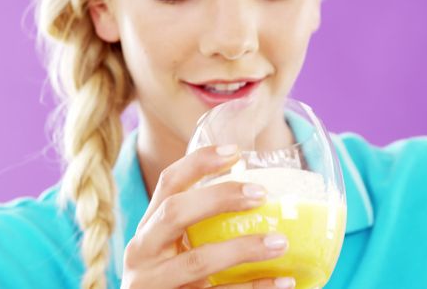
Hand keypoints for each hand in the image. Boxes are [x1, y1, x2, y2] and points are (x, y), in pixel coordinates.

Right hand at [120, 145, 294, 288]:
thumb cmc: (171, 281)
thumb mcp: (172, 251)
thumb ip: (197, 228)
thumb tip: (260, 199)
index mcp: (147, 229)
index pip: (167, 184)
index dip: (198, 163)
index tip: (234, 152)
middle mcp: (143, 253)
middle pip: (174, 213)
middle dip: (218, 198)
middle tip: (261, 194)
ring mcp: (154, 283)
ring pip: (199, 261)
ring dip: (244, 249)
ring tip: (281, 242)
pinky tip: (284, 282)